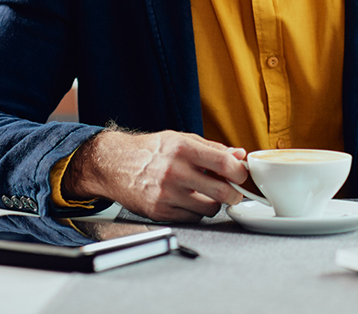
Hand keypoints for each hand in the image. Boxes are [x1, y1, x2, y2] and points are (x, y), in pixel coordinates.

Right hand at [62, 129, 247, 222]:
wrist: (116, 164)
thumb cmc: (152, 150)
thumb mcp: (182, 139)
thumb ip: (212, 148)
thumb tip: (239, 155)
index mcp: (183, 149)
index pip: (224, 163)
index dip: (239, 172)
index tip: (241, 174)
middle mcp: (175, 172)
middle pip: (221, 192)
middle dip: (234, 194)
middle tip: (233, 192)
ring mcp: (167, 194)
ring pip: (209, 209)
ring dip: (213, 203)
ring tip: (206, 193)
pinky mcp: (160, 212)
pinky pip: (192, 218)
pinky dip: (196, 211)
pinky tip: (189, 200)